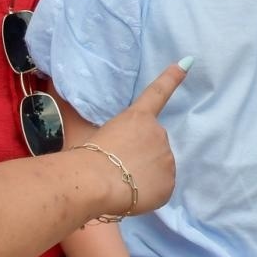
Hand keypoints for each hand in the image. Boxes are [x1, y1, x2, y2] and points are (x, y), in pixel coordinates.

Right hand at [85, 61, 186, 216]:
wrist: (95, 182)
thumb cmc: (85, 157)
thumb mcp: (86, 132)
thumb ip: (96, 124)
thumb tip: (68, 100)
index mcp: (137, 117)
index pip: (157, 93)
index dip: (172, 78)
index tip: (188, 62)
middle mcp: (158, 132)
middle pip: (153, 145)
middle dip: (140, 156)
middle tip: (117, 168)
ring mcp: (167, 157)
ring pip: (157, 168)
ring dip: (144, 175)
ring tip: (121, 183)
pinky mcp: (170, 182)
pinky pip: (160, 189)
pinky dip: (149, 193)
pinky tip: (132, 195)